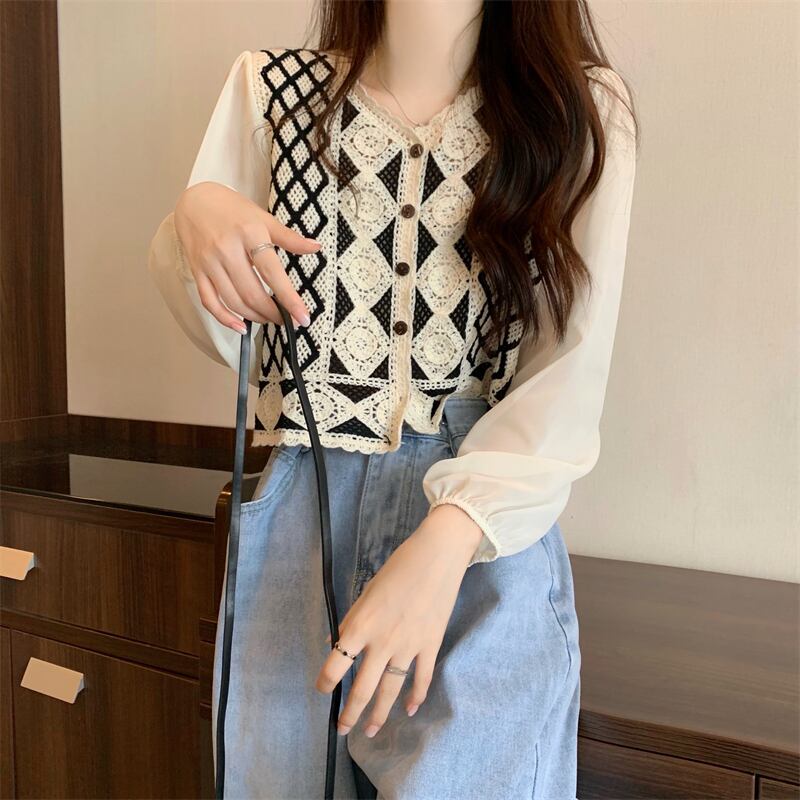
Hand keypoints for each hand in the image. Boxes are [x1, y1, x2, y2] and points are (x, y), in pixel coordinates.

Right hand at [174, 181, 320, 332]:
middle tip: (287, 320)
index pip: (273, 272)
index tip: (303, 317)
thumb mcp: (263, 218)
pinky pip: (210, 302)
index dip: (289, 299)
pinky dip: (225, 319)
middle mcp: (228, 249)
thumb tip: (316, 247)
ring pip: (234, 301)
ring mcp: (210, 262)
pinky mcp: (197, 271)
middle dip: (273, 313)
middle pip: (253, 293)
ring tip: (269, 319)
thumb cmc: (233, 209)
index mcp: (249, 234)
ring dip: (255, 317)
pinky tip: (241, 326)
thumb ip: (289, 237)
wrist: (195, 200)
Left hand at [315, 503, 483, 737]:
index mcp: (361, 625)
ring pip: (390, 691)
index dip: (325, 682)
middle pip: (362, 688)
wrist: (436, 557)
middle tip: (342, 729)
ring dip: (378, 714)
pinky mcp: (430, 645)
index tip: (322, 690)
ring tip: (370, 730)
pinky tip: (409, 710)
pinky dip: (416, 697)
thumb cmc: (398, 568)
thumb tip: (336, 644)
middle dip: (350, 713)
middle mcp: (382, 642)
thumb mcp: (367, 593)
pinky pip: (421, 678)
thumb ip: (352, 621)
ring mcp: (408, 647)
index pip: (335, 664)